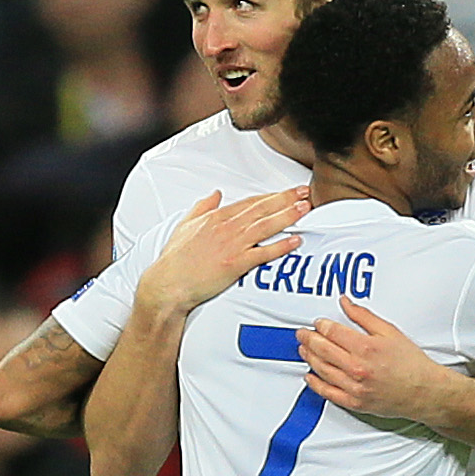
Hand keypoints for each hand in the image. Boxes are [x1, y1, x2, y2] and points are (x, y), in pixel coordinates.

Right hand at [139, 186, 310, 313]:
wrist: (169, 283)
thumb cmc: (175, 259)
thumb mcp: (186, 224)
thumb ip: (203, 206)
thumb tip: (215, 194)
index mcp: (217, 217)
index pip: (250, 202)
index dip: (272, 196)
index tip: (287, 192)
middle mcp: (227, 228)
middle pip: (262, 209)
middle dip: (286, 199)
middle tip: (305, 193)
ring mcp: (232, 245)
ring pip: (266, 226)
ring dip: (288, 216)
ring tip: (305, 209)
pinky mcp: (235, 264)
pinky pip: (262, 253)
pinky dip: (280, 246)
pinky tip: (295, 241)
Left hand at [297, 296, 448, 419]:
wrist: (424, 391)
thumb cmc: (411, 364)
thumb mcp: (390, 332)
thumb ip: (364, 316)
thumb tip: (346, 303)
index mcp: (366, 348)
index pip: (332, 332)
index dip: (321, 325)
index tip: (318, 323)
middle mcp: (357, 368)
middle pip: (322, 350)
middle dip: (308, 339)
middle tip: (302, 334)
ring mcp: (354, 387)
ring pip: (321, 370)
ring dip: (309, 358)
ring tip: (304, 350)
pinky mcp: (354, 402)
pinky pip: (328, 393)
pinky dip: (315, 383)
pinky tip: (310, 376)